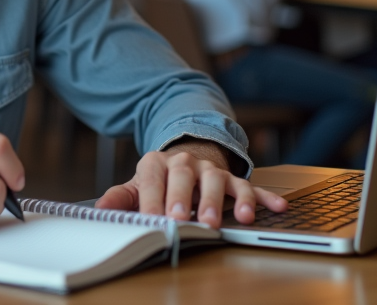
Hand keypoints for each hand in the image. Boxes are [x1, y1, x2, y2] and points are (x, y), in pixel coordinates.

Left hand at [94, 140, 286, 228]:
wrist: (188, 155)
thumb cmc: (162, 179)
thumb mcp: (138, 185)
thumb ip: (121, 198)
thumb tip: (100, 211)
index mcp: (158, 163)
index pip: (153, 180)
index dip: (153, 200)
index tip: (154, 219)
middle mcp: (185, 163)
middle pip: (186, 177)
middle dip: (187, 200)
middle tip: (188, 221)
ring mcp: (211, 169)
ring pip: (218, 180)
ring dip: (223, 200)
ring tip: (229, 219)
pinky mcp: (233, 178)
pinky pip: (250, 186)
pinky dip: (263, 197)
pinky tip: (276, 207)